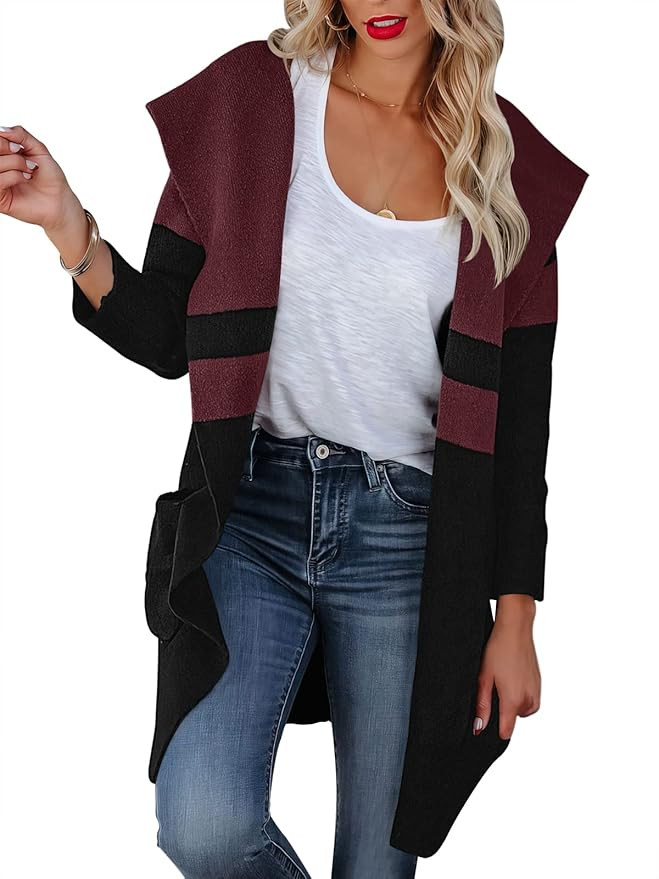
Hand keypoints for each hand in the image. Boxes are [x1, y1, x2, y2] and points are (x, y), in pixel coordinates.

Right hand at [0, 124, 80, 231]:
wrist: (60, 199)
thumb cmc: (50, 177)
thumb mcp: (38, 149)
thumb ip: (21, 134)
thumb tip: (1, 130)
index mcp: (4, 156)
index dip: (3, 142)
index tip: (19, 148)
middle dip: (10, 152)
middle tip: (25, 160)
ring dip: (15, 164)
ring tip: (29, 172)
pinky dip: (13, 176)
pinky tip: (25, 180)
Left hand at [472, 596, 540, 738]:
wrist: (516, 629)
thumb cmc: (498, 650)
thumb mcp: (484, 678)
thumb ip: (483, 705)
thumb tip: (479, 727)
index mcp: (514, 700)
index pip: (507, 730)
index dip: (496, 729)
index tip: (487, 719)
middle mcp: (529, 698)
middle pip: (515, 719)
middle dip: (504, 710)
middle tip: (493, 687)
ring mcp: (536, 690)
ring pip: (524, 709)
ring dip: (515, 703)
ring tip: (502, 682)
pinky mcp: (539, 682)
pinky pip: (531, 698)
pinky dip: (522, 694)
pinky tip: (512, 677)